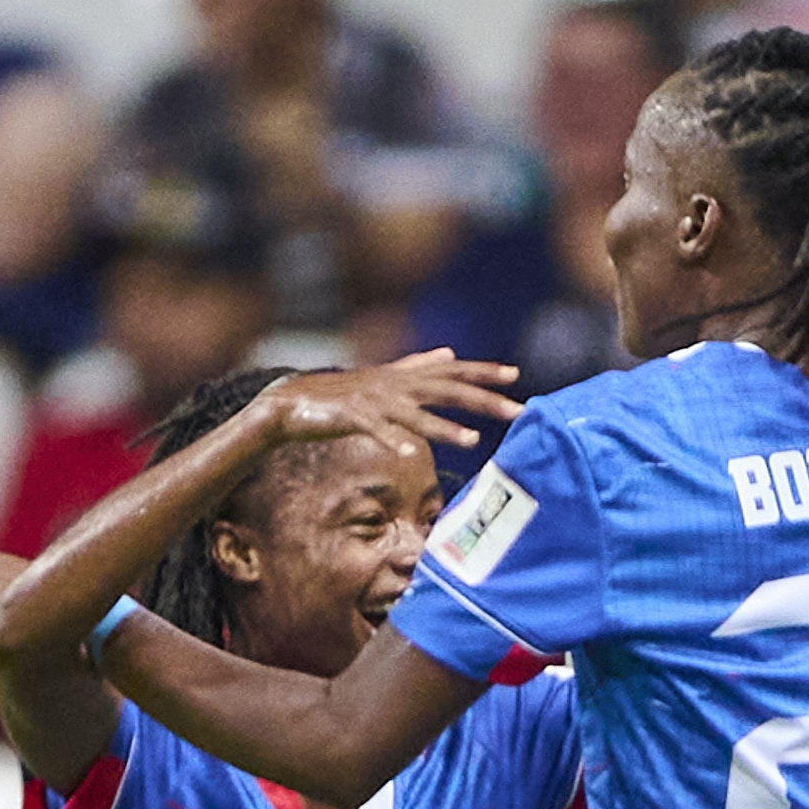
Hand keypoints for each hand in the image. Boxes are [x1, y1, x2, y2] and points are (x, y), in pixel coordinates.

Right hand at [251, 349, 522, 457]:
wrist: (291, 401)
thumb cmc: (340, 394)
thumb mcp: (385, 376)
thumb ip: (419, 366)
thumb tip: (451, 354)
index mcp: (404, 376)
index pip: (453, 370)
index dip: (484, 372)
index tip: (515, 377)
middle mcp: (395, 385)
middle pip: (448, 391)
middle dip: (484, 401)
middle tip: (517, 411)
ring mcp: (374, 401)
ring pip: (417, 415)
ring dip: (445, 429)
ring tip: (473, 441)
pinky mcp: (352, 418)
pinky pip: (377, 432)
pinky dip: (392, 442)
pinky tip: (408, 455)